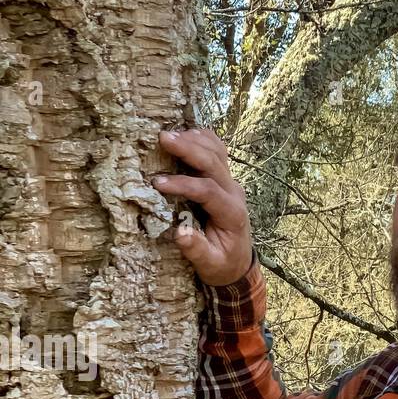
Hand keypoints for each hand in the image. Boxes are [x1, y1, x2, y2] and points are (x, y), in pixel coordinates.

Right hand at [153, 126, 253, 285]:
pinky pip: (218, 152)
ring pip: (217, 152)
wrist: (238, 263)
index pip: (208, 191)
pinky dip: (202, 139)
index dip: (183, 184)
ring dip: (194, 140)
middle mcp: (235, 194)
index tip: (157, 183)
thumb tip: (180, 233)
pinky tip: (185, 133)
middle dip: (188, 149)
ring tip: (169, 134)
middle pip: (214, 163)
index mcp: (232, 214)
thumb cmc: (221, 264)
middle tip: (162, 138)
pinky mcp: (225, 179)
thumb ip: (197, 250)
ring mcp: (232, 183)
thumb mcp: (209, 265)